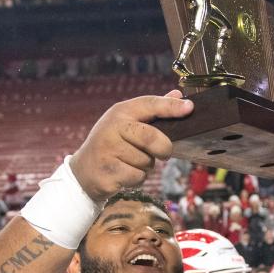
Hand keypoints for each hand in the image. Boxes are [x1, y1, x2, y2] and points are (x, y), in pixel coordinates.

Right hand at [69, 91, 192, 202]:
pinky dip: (137, 179)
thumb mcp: (127, 122)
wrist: (83, 171)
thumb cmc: (112, 144)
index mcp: (120, 112)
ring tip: (131, 163)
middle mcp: (112, 128)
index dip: (171, 106)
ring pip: (146, 162)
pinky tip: (124, 174)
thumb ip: (152, 110)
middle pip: (152, 138)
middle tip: (163, 153)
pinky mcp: (107, 172)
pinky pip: (137, 177)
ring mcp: (108, 150)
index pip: (149, 104)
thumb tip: (177, 93)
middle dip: (164, 148)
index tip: (190, 107)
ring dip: (146, 166)